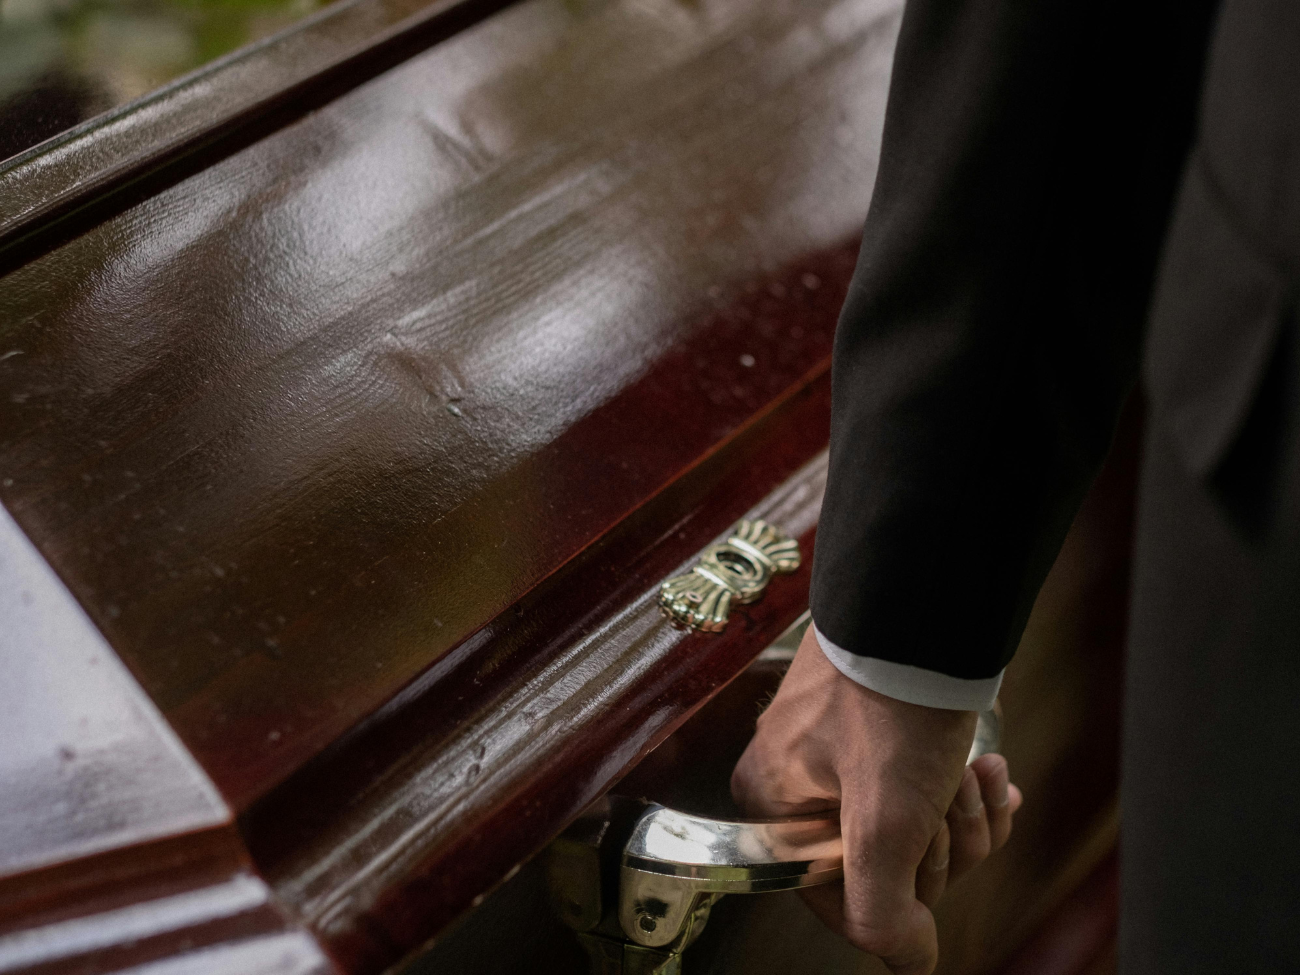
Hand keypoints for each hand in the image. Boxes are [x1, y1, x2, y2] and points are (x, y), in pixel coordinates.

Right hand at [731, 625, 1022, 974]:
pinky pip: (923, 792)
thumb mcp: (885, 824)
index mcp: (771, 806)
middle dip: (941, 844)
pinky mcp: (879, 733)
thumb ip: (883, 913)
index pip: (837, 899)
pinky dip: (966, 790)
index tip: (926, 850)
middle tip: (950, 796)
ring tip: (977, 773)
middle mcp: (795, 783)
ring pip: (911, 830)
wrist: (926, 609)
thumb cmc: (892, 707)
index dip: (899, 892)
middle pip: (881, 865)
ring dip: (960, 814)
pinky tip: (990, 770)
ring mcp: (838, 756)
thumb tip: (906, 963)